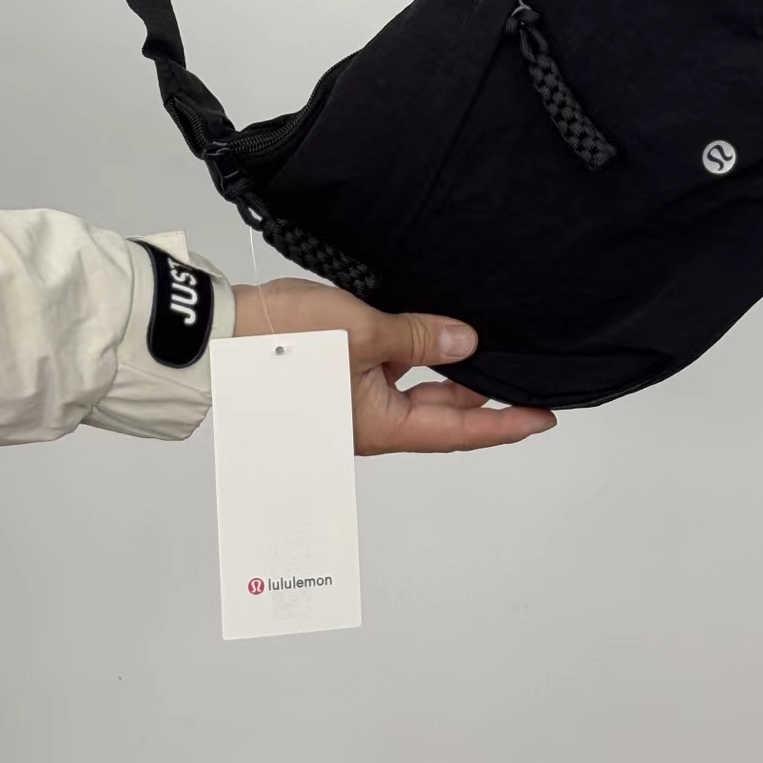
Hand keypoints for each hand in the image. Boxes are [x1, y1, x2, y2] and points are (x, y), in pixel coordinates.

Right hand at [233, 276, 556, 455]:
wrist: (220, 336)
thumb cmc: (282, 341)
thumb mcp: (366, 331)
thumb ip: (420, 338)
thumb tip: (465, 343)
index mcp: (380, 426)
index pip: (460, 432)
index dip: (505, 425)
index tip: (542, 419)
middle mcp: (367, 424)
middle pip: (437, 416)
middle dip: (476, 397)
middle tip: (514, 375)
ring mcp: (347, 405)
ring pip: (410, 394)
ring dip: (441, 374)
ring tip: (471, 345)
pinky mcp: (330, 382)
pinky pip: (383, 378)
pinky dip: (409, 359)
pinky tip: (421, 333)